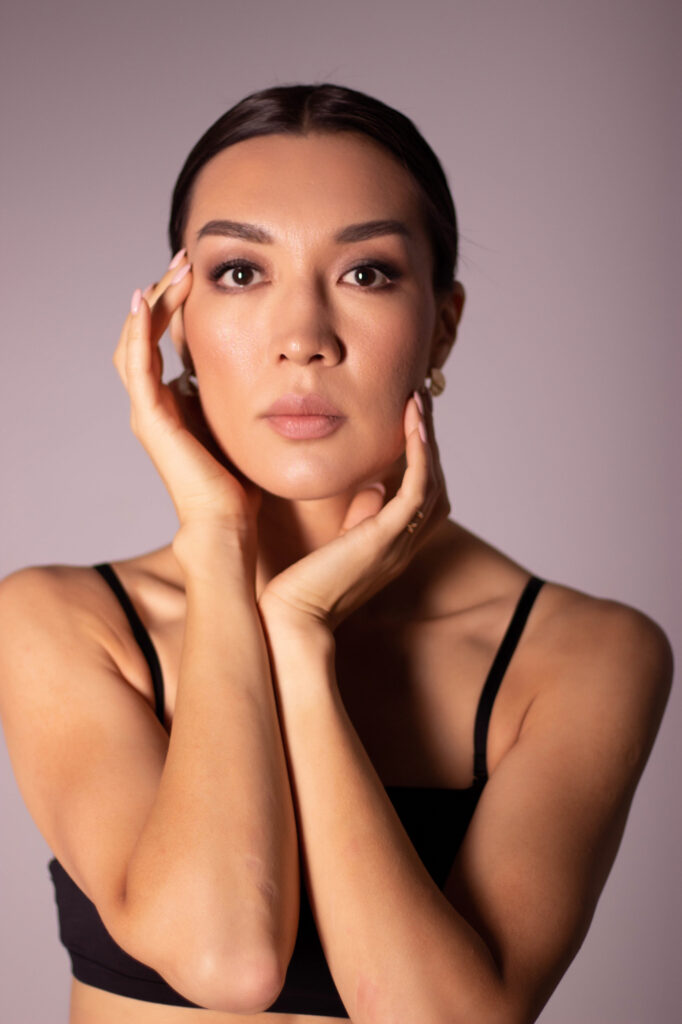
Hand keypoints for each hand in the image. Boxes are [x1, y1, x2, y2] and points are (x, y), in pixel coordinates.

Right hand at [113, 255, 260, 555]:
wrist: (228, 525)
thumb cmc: (241, 487)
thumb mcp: (243, 428)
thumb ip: (245, 402)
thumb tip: (276, 375)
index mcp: (174, 406)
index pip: (164, 344)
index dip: (176, 307)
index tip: (200, 274)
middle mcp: (155, 405)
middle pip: (145, 335)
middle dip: (164, 294)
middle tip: (185, 259)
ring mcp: (149, 411)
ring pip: (137, 341)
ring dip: (155, 302)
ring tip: (175, 269)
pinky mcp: (152, 419)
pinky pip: (137, 364)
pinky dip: (139, 330)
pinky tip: (149, 300)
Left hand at [258, 390, 449, 630]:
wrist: (291, 618)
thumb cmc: (301, 585)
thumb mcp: (335, 543)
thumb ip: (359, 517)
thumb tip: (375, 488)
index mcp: (392, 546)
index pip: (422, 496)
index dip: (422, 457)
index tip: (409, 420)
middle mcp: (404, 545)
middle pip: (436, 484)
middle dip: (430, 441)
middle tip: (420, 400)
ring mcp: (400, 543)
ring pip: (432, 481)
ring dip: (427, 438)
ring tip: (418, 401)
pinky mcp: (388, 538)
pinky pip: (418, 488)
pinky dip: (420, 453)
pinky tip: (412, 423)